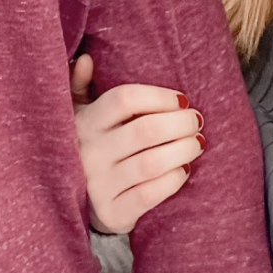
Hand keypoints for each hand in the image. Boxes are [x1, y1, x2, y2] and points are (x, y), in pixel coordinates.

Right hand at [70, 55, 203, 234]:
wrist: (75, 203)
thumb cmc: (89, 147)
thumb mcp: (77, 114)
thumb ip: (81, 85)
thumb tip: (86, 59)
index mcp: (84, 122)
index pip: (125, 99)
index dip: (159, 97)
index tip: (182, 99)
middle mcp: (89, 153)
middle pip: (145, 131)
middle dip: (180, 124)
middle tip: (196, 122)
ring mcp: (98, 185)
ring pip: (150, 164)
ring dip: (183, 150)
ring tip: (197, 143)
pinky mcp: (111, 213)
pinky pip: (148, 195)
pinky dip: (172, 181)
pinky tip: (183, 171)